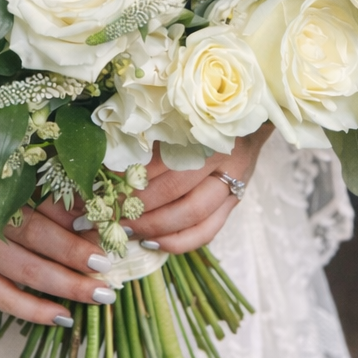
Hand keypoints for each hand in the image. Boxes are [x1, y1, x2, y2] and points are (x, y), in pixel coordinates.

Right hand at [0, 194, 115, 326]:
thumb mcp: (5, 187)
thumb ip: (45, 204)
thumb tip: (89, 222)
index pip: (40, 231)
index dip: (72, 247)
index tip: (104, 260)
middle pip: (32, 264)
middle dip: (73, 280)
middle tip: (106, 290)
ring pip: (16, 290)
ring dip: (55, 301)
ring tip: (86, 306)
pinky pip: (0, 303)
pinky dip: (30, 310)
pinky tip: (56, 315)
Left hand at [123, 125, 272, 253]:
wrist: (251, 121)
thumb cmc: (207, 115)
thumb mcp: (183, 115)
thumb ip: (156, 132)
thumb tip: (113, 153)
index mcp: (209, 133)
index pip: (167, 159)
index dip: (135, 173)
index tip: (107, 180)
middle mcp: (225, 162)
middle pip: (179, 190)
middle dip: (141, 204)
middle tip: (111, 210)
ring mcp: (232, 186)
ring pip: (195, 216)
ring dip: (156, 226)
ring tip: (127, 228)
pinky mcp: (232, 204)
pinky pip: (208, 231)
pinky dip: (178, 241)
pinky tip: (152, 242)